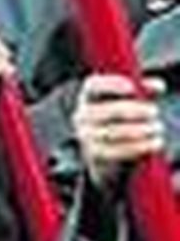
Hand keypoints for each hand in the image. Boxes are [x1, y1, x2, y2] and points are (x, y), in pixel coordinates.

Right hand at [74, 71, 167, 192]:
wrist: (113, 155)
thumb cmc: (125, 120)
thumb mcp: (134, 102)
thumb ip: (145, 90)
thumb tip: (157, 86)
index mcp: (90, 96)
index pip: (94, 85)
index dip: (112, 85)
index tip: (132, 88)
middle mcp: (82, 115)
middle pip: (105, 110)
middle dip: (133, 110)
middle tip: (154, 111)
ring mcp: (85, 136)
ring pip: (112, 132)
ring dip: (138, 129)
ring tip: (155, 128)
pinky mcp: (94, 155)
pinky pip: (115, 151)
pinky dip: (137, 147)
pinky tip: (152, 143)